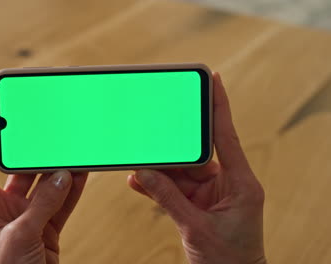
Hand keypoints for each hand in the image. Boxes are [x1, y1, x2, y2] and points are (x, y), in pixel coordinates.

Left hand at [0, 90, 87, 263]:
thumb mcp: (18, 237)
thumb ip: (42, 205)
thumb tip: (62, 176)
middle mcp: (5, 207)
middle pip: (20, 167)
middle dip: (32, 146)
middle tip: (43, 121)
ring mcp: (29, 217)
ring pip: (46, 184)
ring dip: (59, 167)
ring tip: (70, 147)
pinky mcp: (48, 229)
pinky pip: (62, 202)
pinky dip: (73, 188)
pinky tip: (81, 172)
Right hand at [128, 73, 265, 263]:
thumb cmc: (228, 260)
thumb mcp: (196, 228)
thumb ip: (169, 199)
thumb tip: (143, 173)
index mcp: (240, 183)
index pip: (227, 136)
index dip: (220, 106)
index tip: (214, 78)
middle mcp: (227, 183)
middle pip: (195, 154)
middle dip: (172, 148)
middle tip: (153, 134)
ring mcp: (212, 193)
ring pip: (180, 172)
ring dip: (159, 170)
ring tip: (137, 165)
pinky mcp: (198, 204)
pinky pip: (175, 188)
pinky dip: (157, 186)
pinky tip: (138, 181)